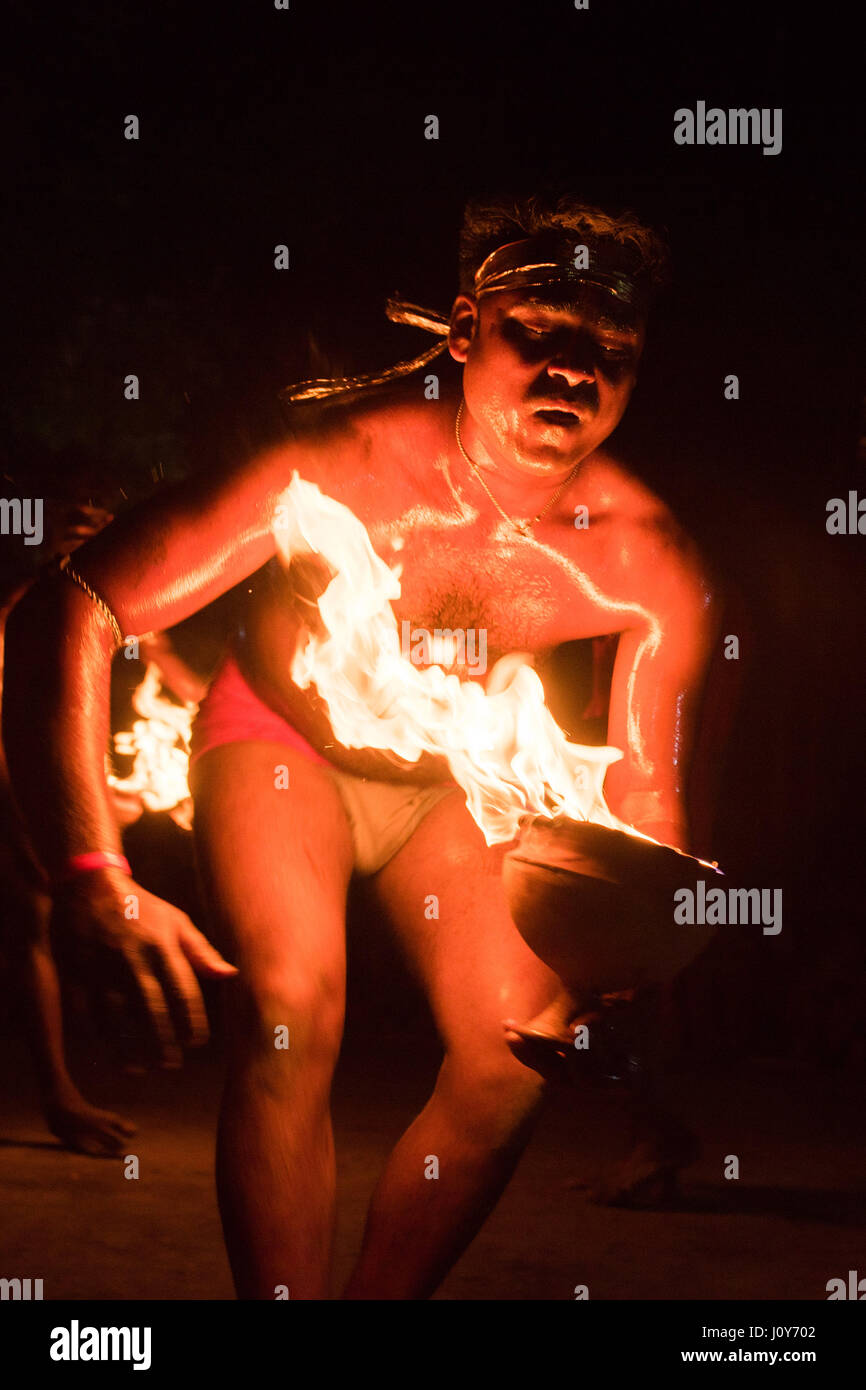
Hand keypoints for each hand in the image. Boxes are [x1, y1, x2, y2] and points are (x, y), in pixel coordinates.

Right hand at [52, 870, 236, 1067]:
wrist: (88, 886)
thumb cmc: (140, 907)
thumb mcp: (176, 922)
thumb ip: (201, 952)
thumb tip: (230, 975)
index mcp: (162, 947)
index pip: (184, 993)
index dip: (192, 1021)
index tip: (197, 1042)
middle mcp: (133, 960)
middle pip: (152, 1010)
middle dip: (163, 1042)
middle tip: (172, 1065)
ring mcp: (102, 968)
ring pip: (117, 1017)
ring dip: (128, 1047)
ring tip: (140, 1070)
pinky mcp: (75, 973)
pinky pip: (86, 1011)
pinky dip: (97, 1034)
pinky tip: (108, 1050)